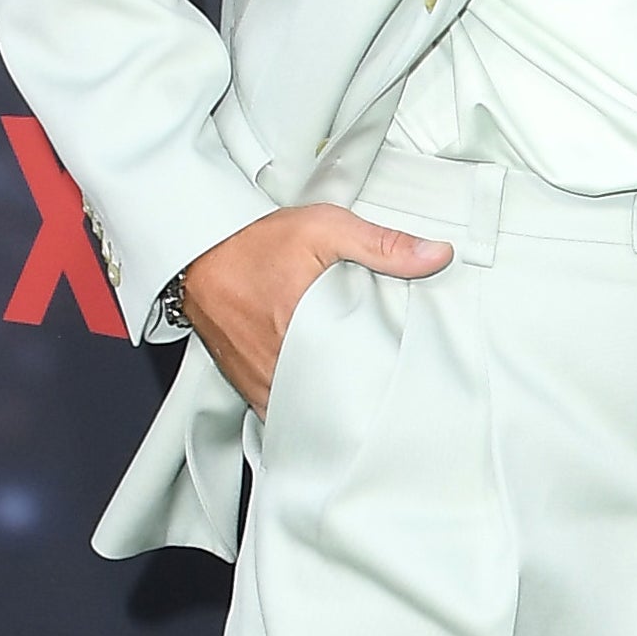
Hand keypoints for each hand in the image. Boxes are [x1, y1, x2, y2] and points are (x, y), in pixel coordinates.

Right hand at [182, 204, 450, 415]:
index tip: (408, 372)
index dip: (385, 375)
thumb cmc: (257, 240)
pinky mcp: (246, 383)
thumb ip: (383, 244)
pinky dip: (303, 402)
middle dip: (362, 392)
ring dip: (332, 400)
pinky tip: (325, 391)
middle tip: (390, 382)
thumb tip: (437, 256)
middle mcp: (277, 364)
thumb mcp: (327, 227)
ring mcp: (259, 379)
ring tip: (362, 389)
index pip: (357, 372)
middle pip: (334, 395)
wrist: (200, 249)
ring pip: (307, 407)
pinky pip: (281, 408)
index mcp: (303, 328)